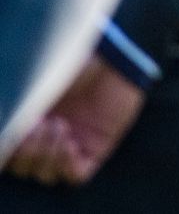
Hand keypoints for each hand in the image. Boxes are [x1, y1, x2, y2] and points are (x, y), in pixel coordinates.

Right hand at [3, 57, 144, 183]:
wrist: (112, 59)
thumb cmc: (71, 62)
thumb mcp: (35, 84)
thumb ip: (16, 106)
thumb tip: (4, 125)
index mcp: (28, 122)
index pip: (8, 154)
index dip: (7, 150)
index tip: (14, 127)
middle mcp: (46, 137)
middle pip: (23, 166)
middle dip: (26, 149)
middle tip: (40, 123)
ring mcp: (71, 144)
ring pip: (45, 173)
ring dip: (46, 154)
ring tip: (59, 125)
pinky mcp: (96, 148)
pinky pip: (76, 175)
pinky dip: (67, 164)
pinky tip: (71, 143)